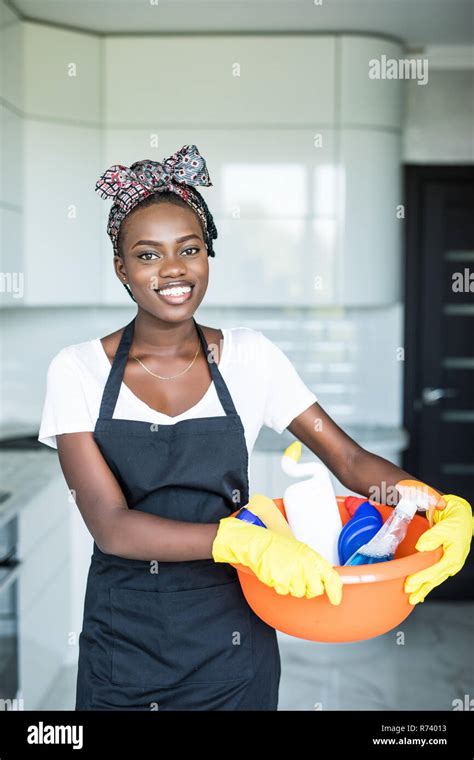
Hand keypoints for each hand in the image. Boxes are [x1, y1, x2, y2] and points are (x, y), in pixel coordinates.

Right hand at [212, 516, 342, 604]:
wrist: (256, 543)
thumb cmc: (276, 546)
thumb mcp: (300, 550)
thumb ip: (313, 565)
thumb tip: (324, 579)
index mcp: (311, 556)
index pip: (331, 576)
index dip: (335, 590)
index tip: (336, 599)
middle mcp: (304, 565)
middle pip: (315, 590)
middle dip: (308, 589)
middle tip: (298, 578)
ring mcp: (293, 573)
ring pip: (298, 593)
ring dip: (291, 586)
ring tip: (284, 571)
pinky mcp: (280, 580)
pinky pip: (284, 591)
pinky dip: (279, 585)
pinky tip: (276, 573)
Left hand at [404, 494, 472, 604]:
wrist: (461, 518)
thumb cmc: (455, 522)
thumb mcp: (444, 528)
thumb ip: (432, 537)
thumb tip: (420, 547)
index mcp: (454, 557)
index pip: (435, 571)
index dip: (422, 578)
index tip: (410, 583)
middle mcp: (452, 564)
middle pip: (435, 579)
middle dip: (421, 588)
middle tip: (408, 595)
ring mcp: (448, 564)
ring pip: (435, 580)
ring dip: (423, 589)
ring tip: (412, 599)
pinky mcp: (444, 562)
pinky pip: (435, 575)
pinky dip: (427, 583)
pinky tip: (421, 593)